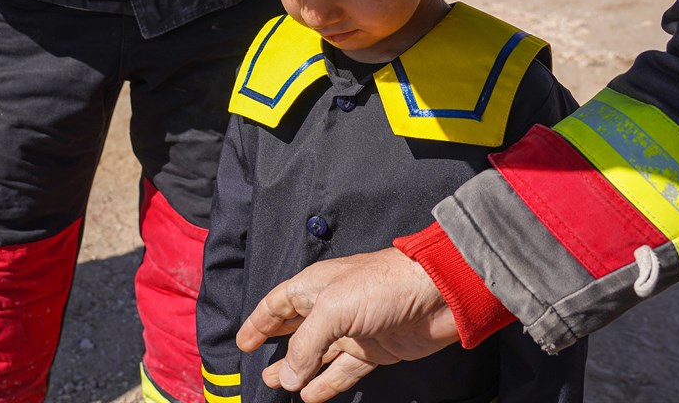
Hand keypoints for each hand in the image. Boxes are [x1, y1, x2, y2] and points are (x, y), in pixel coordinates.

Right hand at [236, 248, 458, 401]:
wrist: (435, 295)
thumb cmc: (381, 286)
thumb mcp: (332, 310)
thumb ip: (305, 344)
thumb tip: (287, 378)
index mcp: (315, 287)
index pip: (278, 304)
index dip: (259, 322)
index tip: (243, 341)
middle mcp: (331, 307)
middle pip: (296, 330)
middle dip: (276, 347)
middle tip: (258, 367)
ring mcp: (353, 330)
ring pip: (317, 354)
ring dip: (298, 370)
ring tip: (277, 384)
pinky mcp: (374, 350)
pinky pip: (343, 370)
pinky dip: (326, 383)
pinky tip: (310, 396)